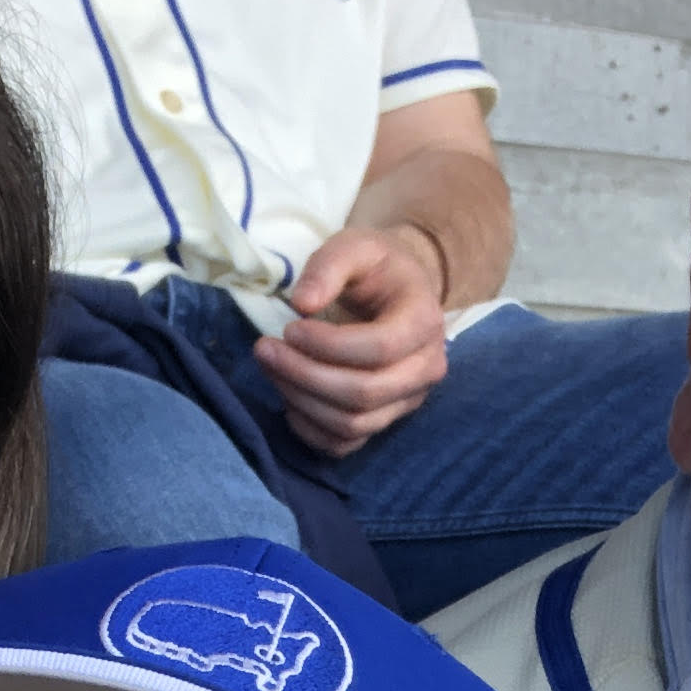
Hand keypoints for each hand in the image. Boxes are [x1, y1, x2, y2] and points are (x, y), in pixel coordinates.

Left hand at [253, 225, 449, 457]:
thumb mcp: (354, 246)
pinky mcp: (385, 419)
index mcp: (424, 321)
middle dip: (305, 375)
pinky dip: (311, 430)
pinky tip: (288, 400)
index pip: (379, 348)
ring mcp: (407, 400)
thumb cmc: (375, 267)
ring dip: (302, 401)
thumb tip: (302, 304)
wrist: (396, 291)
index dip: (328, 345)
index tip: (290, 328)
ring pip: (352, 423)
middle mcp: (426, 368)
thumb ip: (328, 266)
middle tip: (264, 349)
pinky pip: (347, 444)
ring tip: (271, 367)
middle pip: (364, 392)